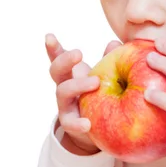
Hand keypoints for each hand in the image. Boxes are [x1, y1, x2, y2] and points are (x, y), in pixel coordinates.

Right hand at [45, 34, 120, 155]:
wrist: (94, 129)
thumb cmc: (98, 96)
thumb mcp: (104, 77)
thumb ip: (109, 61)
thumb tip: (115, 43)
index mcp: (72, 74)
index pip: (60, 58)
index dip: (53, 48)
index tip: (50, 36)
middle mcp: (65, 87)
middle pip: (56, 71)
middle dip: (64, 60)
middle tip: (79, 53)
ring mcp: (65, 104)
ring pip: (62, 92)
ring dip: (77, 85)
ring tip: (96, 82)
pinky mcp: (71, 123)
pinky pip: (71, 123)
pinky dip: (78, 123)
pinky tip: (87, 124)